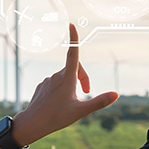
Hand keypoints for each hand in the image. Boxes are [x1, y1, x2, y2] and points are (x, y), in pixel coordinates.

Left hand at [11, 23, 119, 145]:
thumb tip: (116, 94)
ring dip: (73, 85)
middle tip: (87, 93)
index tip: (71, 24)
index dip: (73, 38)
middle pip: (75, 69)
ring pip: (66, 77)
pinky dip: (63, 89)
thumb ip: (99, 101)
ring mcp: (48, 80)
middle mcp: (56, 75)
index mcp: (67, 78)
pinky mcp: (42, 86)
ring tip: (72, 102)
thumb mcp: (81, 111)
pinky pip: (56, 83)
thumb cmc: (56, 117)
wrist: (32, 123)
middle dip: (84, 78)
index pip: (72, 53)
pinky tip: (59, 103)